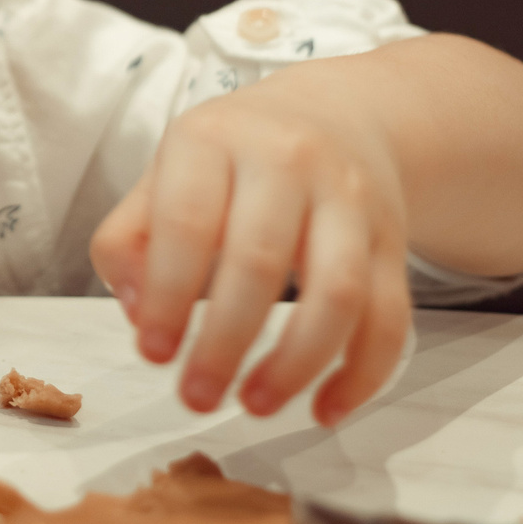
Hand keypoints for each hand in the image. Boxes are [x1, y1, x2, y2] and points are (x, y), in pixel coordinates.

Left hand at [89, 71, 411, 426]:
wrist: (335, 113)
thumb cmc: (230, 161)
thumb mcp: (165, 174)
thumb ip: (129, 240)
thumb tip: (139, 315)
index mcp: (214, 140)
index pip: (186, 222)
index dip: (166, 295)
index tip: (153, 353)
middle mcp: (288, 160)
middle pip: (260, 259)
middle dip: (224, 341)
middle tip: (196, 397)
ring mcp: (350, 199)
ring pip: (338, 291)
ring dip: (297, 363)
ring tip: (256, 405)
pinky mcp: (394, 240)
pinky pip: (391, 316)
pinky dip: (363, 374)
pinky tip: (325, 410)